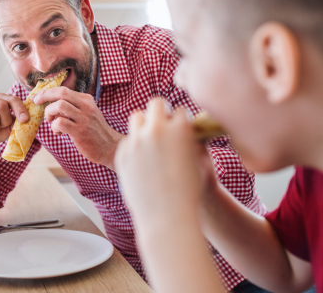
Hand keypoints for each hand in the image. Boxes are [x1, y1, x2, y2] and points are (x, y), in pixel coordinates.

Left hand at [33, 87, 122, 169]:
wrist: (111, 147)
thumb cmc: (94, 131)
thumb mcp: (87, 113)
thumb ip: (73, 107)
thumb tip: (52, 103)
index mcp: (86, 100)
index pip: (63, 90)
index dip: (47, 92)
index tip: (38, 98)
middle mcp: (86, 106)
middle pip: (61, 92)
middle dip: (44, 95)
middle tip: (37, 102)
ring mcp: (83, 119)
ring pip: (59, 106)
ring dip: (49, 112)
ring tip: (51, 121)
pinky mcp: (80, 132)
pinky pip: (60, 123)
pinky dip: (54, 127)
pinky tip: (59, 132)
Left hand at [115, 98, 212, 221]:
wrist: (167, 217)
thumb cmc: (190, 192)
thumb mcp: (200, 160)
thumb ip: (193, 139)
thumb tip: (189, 125)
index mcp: (180, 129)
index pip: (179, 109)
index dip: (181, 118)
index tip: (180, 126)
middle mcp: (156, 130)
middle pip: (156, 103)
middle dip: (161, 111)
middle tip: (164, 123)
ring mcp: (136, 141)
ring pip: (137, 117)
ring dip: (145, 124)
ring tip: (151, 138)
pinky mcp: (122, 154)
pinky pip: (128, 140)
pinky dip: (135, 145)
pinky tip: (143, 161)